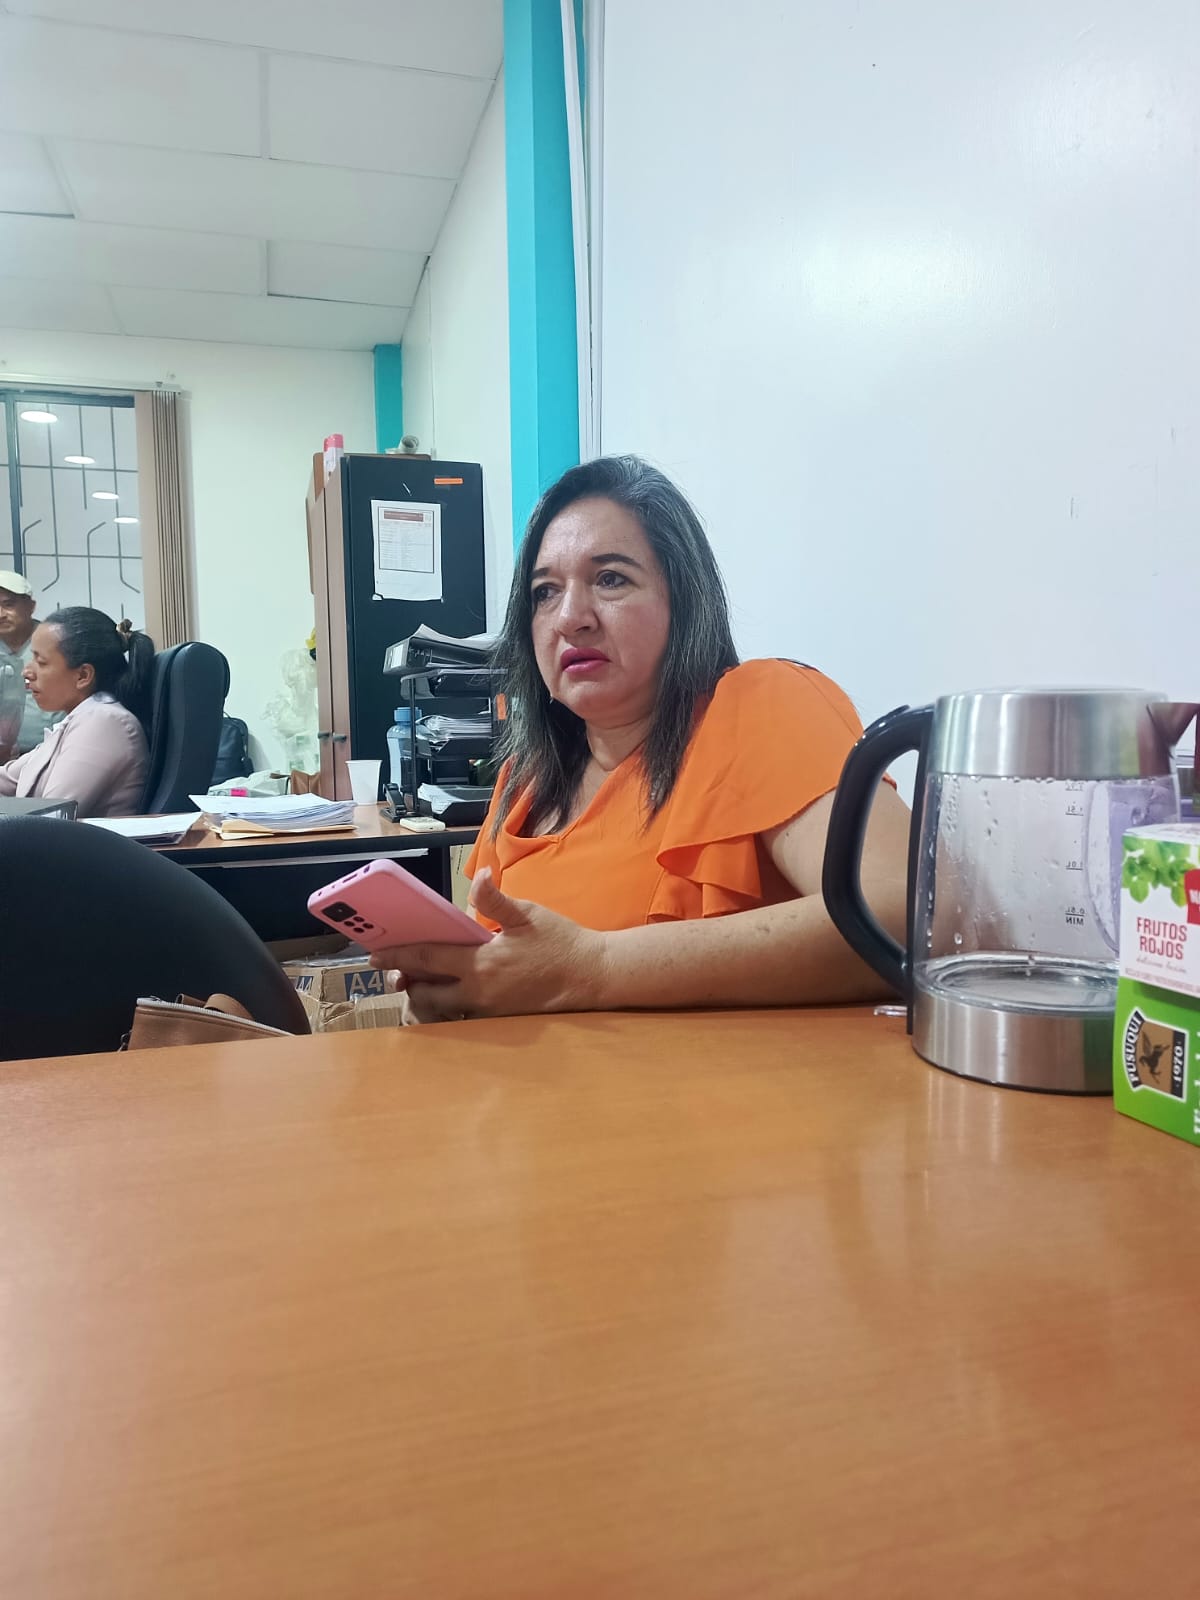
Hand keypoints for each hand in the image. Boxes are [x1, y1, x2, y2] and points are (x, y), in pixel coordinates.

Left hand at [369, 869, 607, 1023]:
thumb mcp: (528, 915)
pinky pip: (463, 1016)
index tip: (375, 954)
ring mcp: (488, 1011)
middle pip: (426, 994)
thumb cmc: (561, 942)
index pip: (427, 961)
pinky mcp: (500, 1020)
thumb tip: (479, 878)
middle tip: (395, 971)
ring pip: (442, 1010)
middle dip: (407, 983)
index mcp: (480, 964)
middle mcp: (478, 993)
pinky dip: (449, 1007)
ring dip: (426, 997)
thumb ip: (496, 900)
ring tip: (417, 982)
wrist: (592, 977)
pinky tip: (450, 992)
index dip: (398, 956)